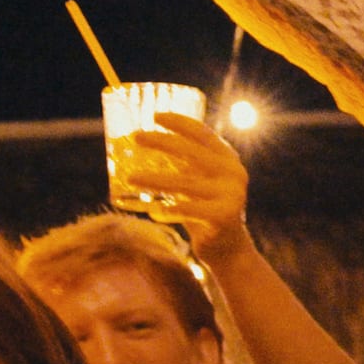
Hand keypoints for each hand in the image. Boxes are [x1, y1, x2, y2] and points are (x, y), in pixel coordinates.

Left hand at [122, 113, 252, 260]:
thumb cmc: (203, 209)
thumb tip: (140, 146)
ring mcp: (231, 194)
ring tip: (130, 178)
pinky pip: (190, 210)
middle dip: (161, 142)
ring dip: (155, 179)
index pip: (203, 133)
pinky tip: (153, 211)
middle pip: (192, 152)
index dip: (180, 122)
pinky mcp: (224, 216)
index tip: (156, 115)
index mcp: (227, 158)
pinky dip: (170, 210)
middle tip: (136, 137)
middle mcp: (232, 172)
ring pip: (185, 183)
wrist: (228, 248)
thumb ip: (180, 165)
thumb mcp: (195, 182)